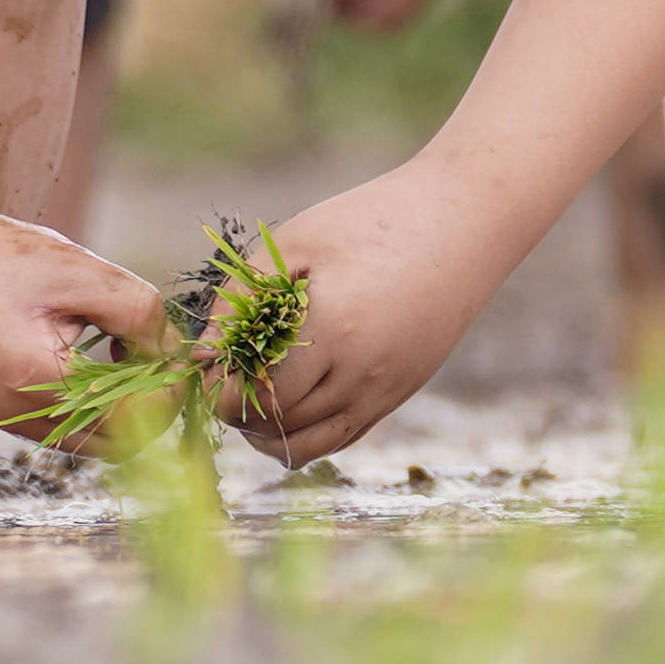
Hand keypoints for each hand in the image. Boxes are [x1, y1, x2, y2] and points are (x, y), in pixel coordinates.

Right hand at [0, 196, 181, 439]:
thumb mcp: (80, 273)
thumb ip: (140, 315)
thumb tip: (176, 356)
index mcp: (38, 386)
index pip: (137, 420)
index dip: (173, 387)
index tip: (186, 348)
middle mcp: (16, 417)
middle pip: (117, 443)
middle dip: (150, 402)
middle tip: (160, 348)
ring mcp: (1, 418)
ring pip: (90, 437)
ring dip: (121, 401)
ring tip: (125, 342)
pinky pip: (62, 422)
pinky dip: (90, 397)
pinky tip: (94, 348)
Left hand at [229, 181, 497, 464]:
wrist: (463, 220)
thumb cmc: (373, 219)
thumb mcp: (296, 242)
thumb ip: (240, 297)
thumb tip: (200, 355)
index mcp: (333, 332)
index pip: (259, 396)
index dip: (222, 392)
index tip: (208, 371)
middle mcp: (362, 373)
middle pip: (281, 425)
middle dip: (239, 413)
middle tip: (220, 382)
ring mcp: (387, 389)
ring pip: (313, 444)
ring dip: (270, 434)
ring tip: (248, 403)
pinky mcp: (402, 391)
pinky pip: (345, 436)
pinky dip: (308, 438)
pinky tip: (286, 413)